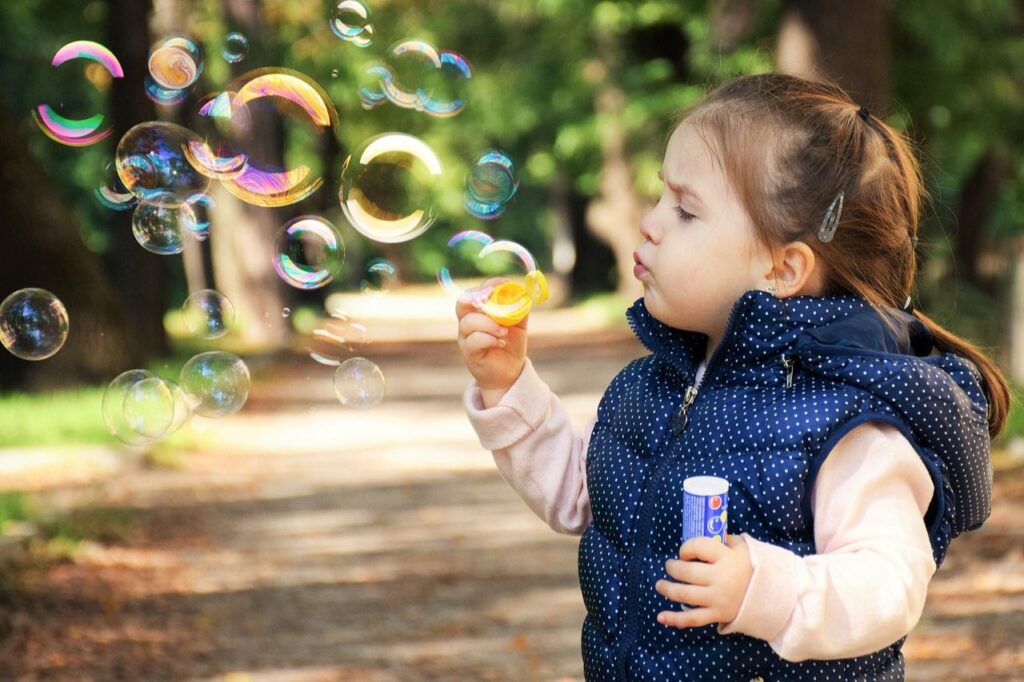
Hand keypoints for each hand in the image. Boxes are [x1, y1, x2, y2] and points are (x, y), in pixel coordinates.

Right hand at [456, 278, 528, 393]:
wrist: (509, 372)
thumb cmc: (510, 345)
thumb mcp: (519, 324)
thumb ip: (520, 309)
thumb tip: (524, 293)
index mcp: (478, 312)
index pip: (474, 293)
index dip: (486, 285)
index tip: (503, 283)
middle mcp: (468, 323)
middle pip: (462, 303)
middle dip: (478, 297)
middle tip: (493, 298)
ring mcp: (466, 338)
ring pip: (469, 322)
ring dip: (489, 323)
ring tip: (504, 331)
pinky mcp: (469, 353)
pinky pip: (474, 341)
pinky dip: (489, 339)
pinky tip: (500, 342)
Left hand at [654, 534, 752, 627]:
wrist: (775, 596)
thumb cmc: (756, 568)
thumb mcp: (744, 547)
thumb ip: (726, 540)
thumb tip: (709, 533)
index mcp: (727, 558)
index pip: (697, 547)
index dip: (686, 548)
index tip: (685, 552)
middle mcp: (720, 578)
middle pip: (687, 572)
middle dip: (673, 568)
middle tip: (669, 566)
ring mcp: (718, 598)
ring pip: (684, 594)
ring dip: (667, 589)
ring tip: (660, 585)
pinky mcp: (718, 614)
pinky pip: (692, 619)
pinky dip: (674, 619)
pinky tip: (661, 617)